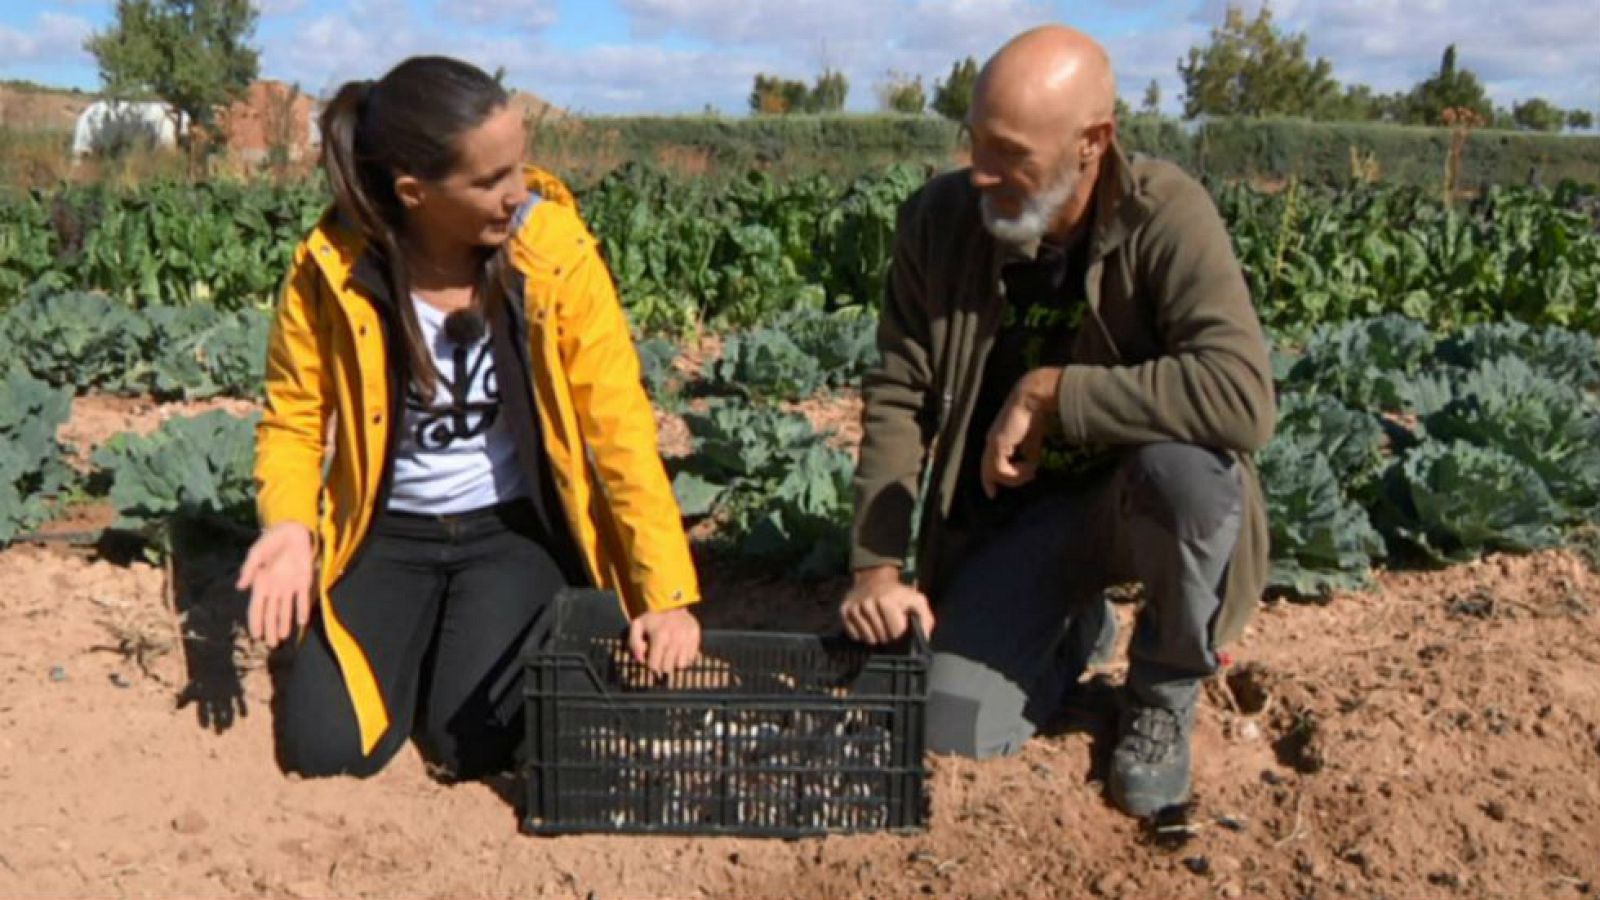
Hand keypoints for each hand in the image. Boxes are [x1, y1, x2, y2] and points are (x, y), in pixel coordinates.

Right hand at [237, 522, 315, 647]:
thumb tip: (240, 587)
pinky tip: (302, 622)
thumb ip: (249, 569)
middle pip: (271, 613)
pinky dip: (302, 609)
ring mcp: (290, 586)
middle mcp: (275, 588)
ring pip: (286, 610)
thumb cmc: (271, 541)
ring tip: (283, 638)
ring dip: (284, 623)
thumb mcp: (257, 553)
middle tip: (271, 645)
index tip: (255, 636)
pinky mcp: (304, 581)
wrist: (292, 530)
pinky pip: (302, 598)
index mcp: (261, 583)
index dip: (256, 622)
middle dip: (270, 629)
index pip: (257, 607)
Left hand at [627, 607, 700, 674]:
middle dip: (662, 666)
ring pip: (680, 665)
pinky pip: (691, 658)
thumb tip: (641, 660)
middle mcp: (675, 639)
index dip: (651, 665)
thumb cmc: (653, 616)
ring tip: (671, 655)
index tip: (652, 658)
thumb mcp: (637, 625)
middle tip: (661, 658)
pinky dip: (685, 658)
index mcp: (660, 637)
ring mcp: (687, 639)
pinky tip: (680, 651)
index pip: (654, 665)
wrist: (673, 602)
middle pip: (667, 668)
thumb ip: (634, 643)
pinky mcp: (696, 637)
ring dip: (674, 663)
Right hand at [840, 565, 934, 643]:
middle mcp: (867, 604)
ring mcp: (854, 608)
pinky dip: (862, 634)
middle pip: (880, 637)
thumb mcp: (917, 601)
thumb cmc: (898, 593)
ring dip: (875, 636)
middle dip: (888, 636)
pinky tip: (868, 625)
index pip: (895, 633)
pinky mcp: (843, 611)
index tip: (900, 627)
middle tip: (889, 625)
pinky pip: (854, 635)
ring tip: (879, 626)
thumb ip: (925, 619)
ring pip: (867, 638)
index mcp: (886, 601)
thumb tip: (923, 640)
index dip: (900, 634)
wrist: (874, 578)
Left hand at [982, 366, 1062, 497]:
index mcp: (998, 440)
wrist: (1032, 400)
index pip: (989, 463)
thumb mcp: (1032, 440)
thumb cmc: (1034, 416)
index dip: (990, 478)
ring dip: (1014, 478)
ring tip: (1031, 472)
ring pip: (994, 472)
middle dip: (990, 483)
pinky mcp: (998, 444)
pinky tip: (1030, 468)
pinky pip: (1000, 469)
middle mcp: (992, 442)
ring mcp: (993, 443)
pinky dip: (1015, 473)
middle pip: (986, 470)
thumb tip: (1031, 468)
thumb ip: (1028, 454)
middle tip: (993, 495)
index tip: (992, 493)